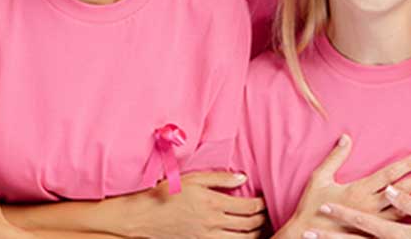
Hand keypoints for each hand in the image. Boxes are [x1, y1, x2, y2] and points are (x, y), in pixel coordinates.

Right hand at [127, 171, 265, 238]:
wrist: (144, 217)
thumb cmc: (166, 193)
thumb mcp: (193, 178)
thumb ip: (220, 178)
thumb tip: (244, 178)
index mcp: (213, 203)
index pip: (248, 206)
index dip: (261, 204)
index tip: (264, 200)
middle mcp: (213, 222)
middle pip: (249, 225)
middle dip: (262, 219)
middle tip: (265, 213)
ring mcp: (207, 237)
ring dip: (255, 234)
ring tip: (258, 227)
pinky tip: (242, 238)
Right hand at [280, 135, 410, 236]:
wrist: (306, 235)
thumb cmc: (311, 206)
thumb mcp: (320, 178)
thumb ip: (335, 157)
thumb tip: (345, 138)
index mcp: (358, 190)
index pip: (389, 174)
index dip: (408, 163)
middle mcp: (370, 206)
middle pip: (402, 190)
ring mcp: (373, 221)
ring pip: (404, 210)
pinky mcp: (373, 234)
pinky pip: (397, 225)